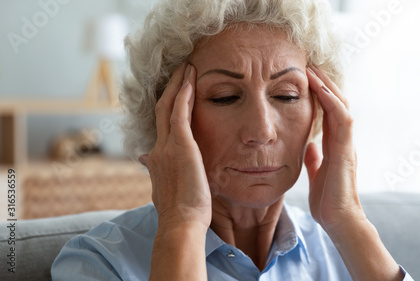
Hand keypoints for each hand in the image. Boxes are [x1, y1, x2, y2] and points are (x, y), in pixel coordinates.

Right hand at [139, 63, 211, 231]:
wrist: (180, 224)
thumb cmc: (180, 213)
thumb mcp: (164, 189)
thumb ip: (157, 171)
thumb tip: (144, 160)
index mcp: (157, 160)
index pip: (161, 127)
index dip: (167, 107)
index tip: (174, 94)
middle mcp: (158, 149)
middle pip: (161, 111)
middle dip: (170, 89)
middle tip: (179, 71)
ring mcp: (167, 146)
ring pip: (168, 106)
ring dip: (178, 85)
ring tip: (186, 68)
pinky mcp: (180, 146)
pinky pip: (180, 113)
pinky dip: (183, 94)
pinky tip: (190, 80)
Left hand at [304, 65, 365, 232]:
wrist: (339, 221)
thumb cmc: (328, 201)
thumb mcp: (317, 173)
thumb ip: (315, 157)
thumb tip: (309, 144)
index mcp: (335, 145)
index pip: (328, 111)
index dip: (319, 94)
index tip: (305, 78)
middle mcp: (343, 140)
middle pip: (336, 102)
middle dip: (323, 82)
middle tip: (309, 64)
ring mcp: (347, 144)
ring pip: (342, 105)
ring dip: (327, 86)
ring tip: (312, 69)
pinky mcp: (346, 150)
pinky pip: (342, 119)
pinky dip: (332, 102)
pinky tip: (320, 89)